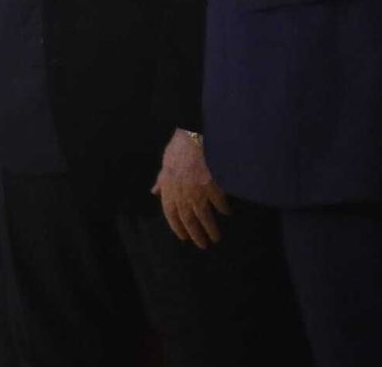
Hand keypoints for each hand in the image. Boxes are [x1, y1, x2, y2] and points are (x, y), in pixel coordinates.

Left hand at [152, 130, 232, 249]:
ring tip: (215, 238)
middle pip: (188, 219)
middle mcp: (181, 193)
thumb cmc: (178, 149)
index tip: (183, 237)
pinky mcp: (212, 186)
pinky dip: (223, 209)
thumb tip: (154, 191)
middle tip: (202, 245)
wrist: (193, 137)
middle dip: (195, 234)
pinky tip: (227, 213)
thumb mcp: (165, 164)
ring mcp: (197, 191)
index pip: (171, 213)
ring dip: (210, 229)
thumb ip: (161, 180)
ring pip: (203, 216)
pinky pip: (219, 202)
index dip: (177, 227)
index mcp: (168, 188)